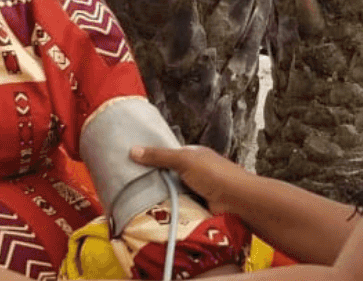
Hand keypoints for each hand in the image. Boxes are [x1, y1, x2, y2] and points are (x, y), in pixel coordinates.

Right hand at [130, 145, 247, 215]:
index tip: (130, 165)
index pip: (168, 155)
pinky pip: (175, 206)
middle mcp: (193, 171)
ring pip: (170, 192)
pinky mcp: (194, 205)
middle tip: (127, 187)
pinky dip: (165, 209)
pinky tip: (149, 213)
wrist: (235, 200)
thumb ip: (160, 156)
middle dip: (153, 181)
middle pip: (167, 175)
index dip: (152, 159)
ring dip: (158, 197)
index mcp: (193, 155)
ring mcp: (194, 189)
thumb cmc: (214, 174)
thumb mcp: (185, 160)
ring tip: (132, 202)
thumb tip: (132, 150)